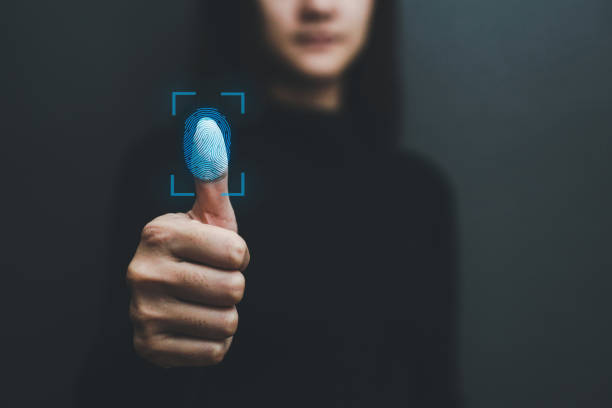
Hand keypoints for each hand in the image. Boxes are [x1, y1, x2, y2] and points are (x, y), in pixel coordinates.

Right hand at [126, 174, 248, 366]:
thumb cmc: (194, 252)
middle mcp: (143, 273)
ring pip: (227, 323)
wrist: (162, 299)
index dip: (238, 256)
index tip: (218, 254)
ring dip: (224, 315)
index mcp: (159, 234)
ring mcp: (143, 313)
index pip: (238, 254)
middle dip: (232, 286)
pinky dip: (213, 341)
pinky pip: (214, 351)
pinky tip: (196, 324)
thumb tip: (207, 129)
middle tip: (210, 280)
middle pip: (234, 290)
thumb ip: (212, 176)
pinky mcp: (151, 347)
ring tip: (203, 302)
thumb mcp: (205, 215)